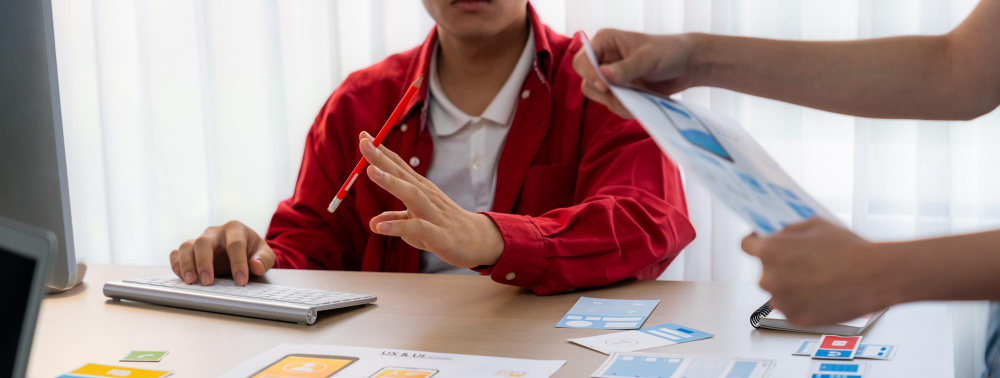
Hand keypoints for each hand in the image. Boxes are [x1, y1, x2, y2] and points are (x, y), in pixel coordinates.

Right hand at [169, 220, 274, 285]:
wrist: (243, 251)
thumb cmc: (253, 252)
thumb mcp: (265, 255)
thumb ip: (264, 259)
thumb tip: (255, 266)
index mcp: (235, 229)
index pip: (235, 245)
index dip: (238, 264)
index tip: (241, 282)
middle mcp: (215, 232)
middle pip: (204, 242)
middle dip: (204, 263)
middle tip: (208, 283)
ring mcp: (199, 240)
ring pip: (186, 247)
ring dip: (187, 264)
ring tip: (191, 282)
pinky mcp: (190, 251)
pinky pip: (176, 254)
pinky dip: (177, 266)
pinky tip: (183, 278)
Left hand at [358, 131, 503, 267]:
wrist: (477, 241)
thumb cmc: (444, 228)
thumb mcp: (416, 223)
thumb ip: (396, 219)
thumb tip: (373, 223)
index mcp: (420, 189)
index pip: (399, 166)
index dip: (381, 151)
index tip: (363, 136)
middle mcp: (426, 195)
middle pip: (402, 173)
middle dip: (381, 158)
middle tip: (363, 142)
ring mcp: (432, 213)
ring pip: (410, 194)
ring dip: (390, 181)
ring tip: (371, 171)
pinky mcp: (437, 233)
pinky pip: (416, 228)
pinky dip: (398, 227)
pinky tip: (379, 227)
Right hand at [572, 29, 700, 118]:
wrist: (686, 66)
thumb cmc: (668, 52)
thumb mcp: (648, 59)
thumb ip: (626, 68)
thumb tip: (603, 75)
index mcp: (604, 42)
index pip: (582, 61)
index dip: (589, 75)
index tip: (605, 87)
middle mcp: (602, 59)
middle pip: (586, 83)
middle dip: (606, 93)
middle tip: (627, 96)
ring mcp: (609, 77)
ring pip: (598, 97)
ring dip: (617, 102)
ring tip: (640, 97)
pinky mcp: (618, 91)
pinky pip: (612, 105)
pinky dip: (626, 108)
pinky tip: (642, 101)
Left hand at [741, 218, 890, 325]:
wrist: (875, 276)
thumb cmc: (848, 249)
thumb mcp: (814, 225)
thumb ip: (789, 231)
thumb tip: (778, 235)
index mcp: (770, 252)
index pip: (746, 246)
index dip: (755, 242)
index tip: (761, 242)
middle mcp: (769, 278)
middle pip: (765, 271)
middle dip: (780, 266)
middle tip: (804, 263)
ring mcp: (781, 301)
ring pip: (779, 292)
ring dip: (790, 286)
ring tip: (819, 279)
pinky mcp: (795, 319)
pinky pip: (792, 307)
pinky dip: (803, 302)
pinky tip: (823, 293)